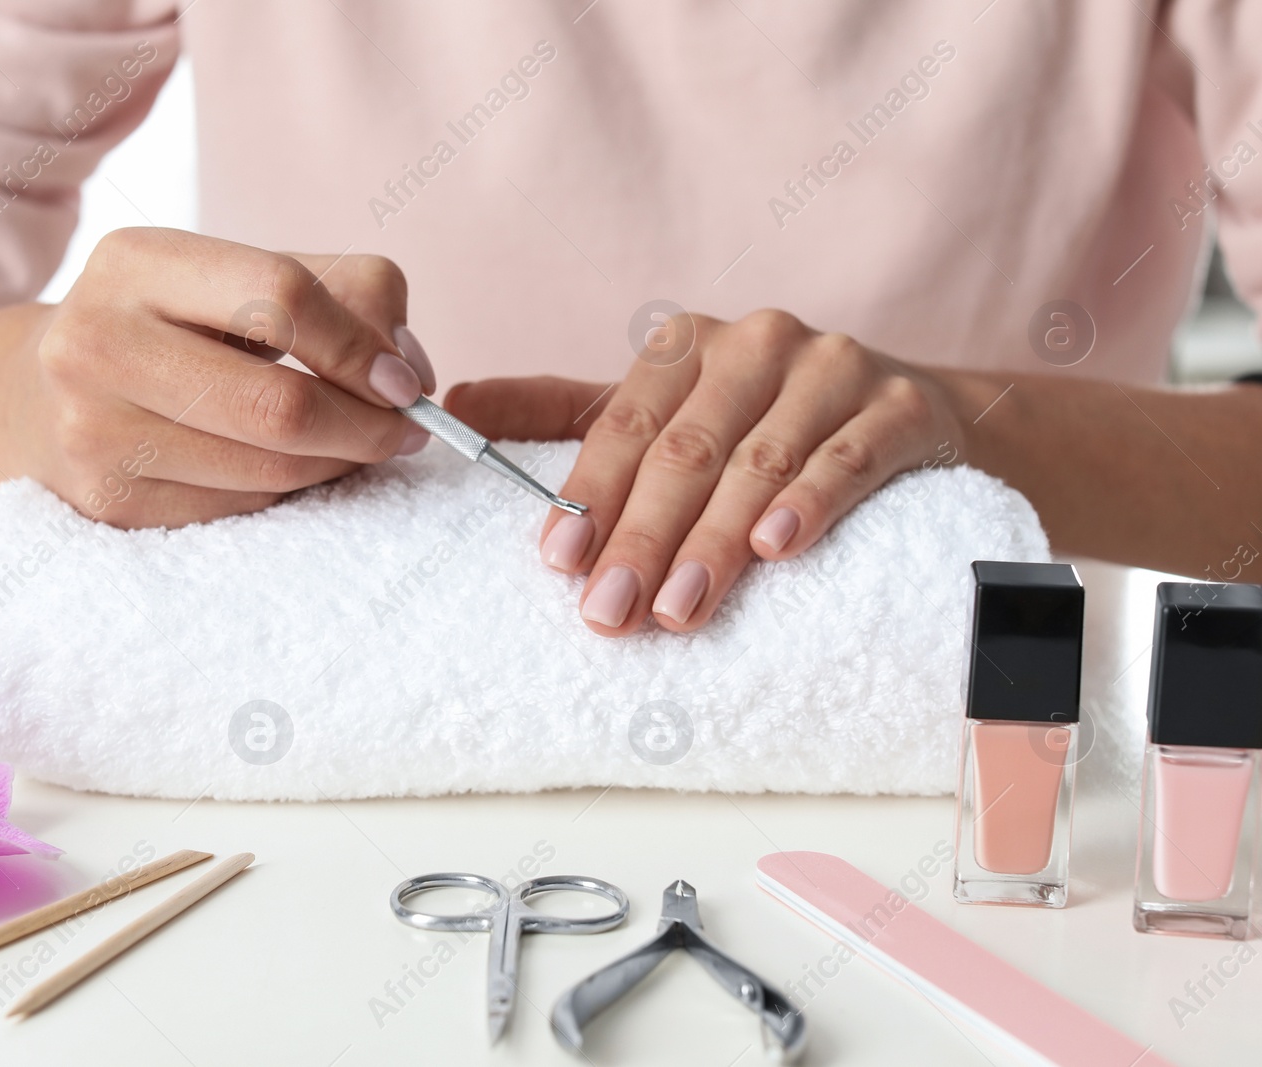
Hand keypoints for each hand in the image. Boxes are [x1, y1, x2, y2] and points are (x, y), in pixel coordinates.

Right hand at [6, 229, 435, 526]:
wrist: (38, 398)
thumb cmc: (174, 327)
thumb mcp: (241, 277)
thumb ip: (345, 293)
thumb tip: (409, 372)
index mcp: (136, 262)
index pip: (280, 297)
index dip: (362, 347)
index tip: (405, 383)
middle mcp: (97, 342)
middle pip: (278, 405)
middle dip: (366, 427)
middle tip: (404, 431)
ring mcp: (95, 431)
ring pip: (269, 471)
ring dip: (338, 464)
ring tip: (353, 444)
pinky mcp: (110, 503)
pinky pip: (242, 511)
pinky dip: (288, 493)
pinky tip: (287, 467)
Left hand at [445, 309, 965, 635]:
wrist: (903, 414)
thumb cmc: (760, 420)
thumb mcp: (660, 411)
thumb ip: (562, 412)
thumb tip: (456, 406)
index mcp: (688, 343)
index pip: (627, 422)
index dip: (590, 493)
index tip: (559, 562)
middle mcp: (758, 343)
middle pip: (687, 449)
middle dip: (644, 538)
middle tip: (610, 613)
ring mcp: (834, 369)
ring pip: (759, 462)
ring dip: (714, 541)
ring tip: (678, 610)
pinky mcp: (899, 405)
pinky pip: (848, 457)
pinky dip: (810, 501)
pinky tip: (778, 547)